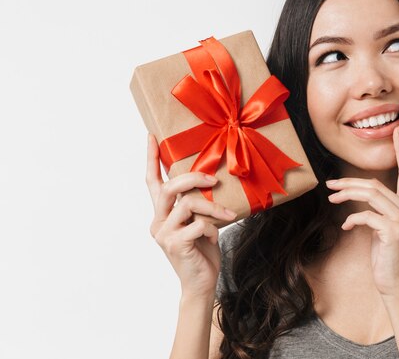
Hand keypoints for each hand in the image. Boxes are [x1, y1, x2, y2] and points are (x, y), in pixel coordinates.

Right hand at [145, 134, 236, 298]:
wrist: (201, 283)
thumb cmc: (202, 251)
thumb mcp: (199, 222)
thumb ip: (197, 205)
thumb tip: (212, 181)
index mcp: (162, 213)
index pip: (152, 182)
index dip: (152, 159)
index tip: (152, 136)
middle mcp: (158, 221)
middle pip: (169, 188)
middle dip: (192, 178)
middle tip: (213, 179)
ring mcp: (164, 234)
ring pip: (188, 204)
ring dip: (212, 207)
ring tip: (227, 216)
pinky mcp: (175, 245)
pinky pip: (198, 224)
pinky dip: (212, 228)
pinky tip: (213, 239)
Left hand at [326, 127, 398, 297]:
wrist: (396, 285)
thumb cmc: (387, 257)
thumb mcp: (383, 229)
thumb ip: (377, 210)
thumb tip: (354, 195)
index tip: (397, 132)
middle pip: (377, 184)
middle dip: (350, 183)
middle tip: (330, 185)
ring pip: (371, 195)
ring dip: (347, 195)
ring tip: (332, 200)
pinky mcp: (394, 231)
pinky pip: (367, 215)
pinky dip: (352, 218)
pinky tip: (346, 227)